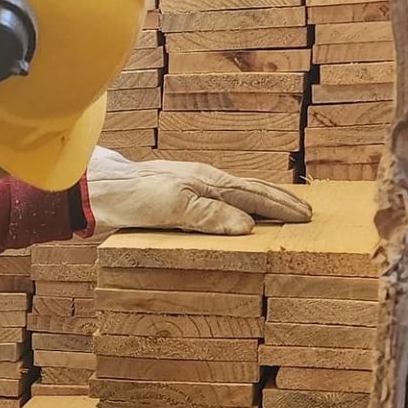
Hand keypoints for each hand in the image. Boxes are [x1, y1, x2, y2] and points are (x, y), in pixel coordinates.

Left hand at [86, 146, 311, 236]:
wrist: (101, 187)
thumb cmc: (135, 197)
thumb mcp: (173, 208)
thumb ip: (210, 215)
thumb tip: (248, 226)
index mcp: (210, 183)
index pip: (256, 194)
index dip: (282, 207)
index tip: (305, 217)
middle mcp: (205, 181)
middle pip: (252, 189)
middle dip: (280, 201)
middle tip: (306, 213)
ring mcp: (193, 185)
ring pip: (238, 192)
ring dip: (263, 201)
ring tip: (282, 210)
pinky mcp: (181, 195)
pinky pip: (221, 199)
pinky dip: (241, 205)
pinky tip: (238, 212)